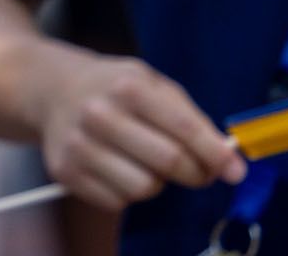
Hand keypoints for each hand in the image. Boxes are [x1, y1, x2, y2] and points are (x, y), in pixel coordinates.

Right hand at [32, 52, 244, 210]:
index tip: (234, 171)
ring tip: (147, 163)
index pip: (184, 128)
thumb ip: (192, 119)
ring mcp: (78, 144)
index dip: (215, 154)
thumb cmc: (115, 90)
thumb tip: (230, 163)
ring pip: (144, 188)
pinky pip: (117, 201)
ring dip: (156, 182)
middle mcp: (99, 113)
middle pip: (168, 162)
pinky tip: (120, 169)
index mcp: (127, 86)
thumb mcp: (153, 85)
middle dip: (194, 173)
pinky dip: (127, 192)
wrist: (53, 91)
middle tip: (197, 171)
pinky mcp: (65, 172)